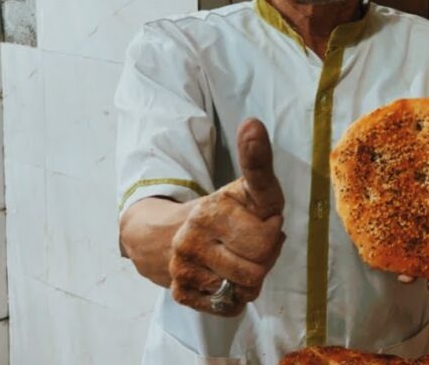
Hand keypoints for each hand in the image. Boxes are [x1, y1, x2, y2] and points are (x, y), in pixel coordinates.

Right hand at [168, 118, 285, 315]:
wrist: (158, 238)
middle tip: (251, 242)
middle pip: (264, 259)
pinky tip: (224, 278)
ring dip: (252, 277)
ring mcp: (185, 265)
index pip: (262, 219)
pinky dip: (235, 297)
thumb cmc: (219, 213)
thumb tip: (252, 122)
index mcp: (214, 206)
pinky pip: (231, 306)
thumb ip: (257, 163)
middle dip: (266, 253)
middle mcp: (196, 233)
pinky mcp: (182, 292)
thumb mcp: (243, 188)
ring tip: (238, 259)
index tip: (265, 204)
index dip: (271, 223)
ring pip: (249, 286)